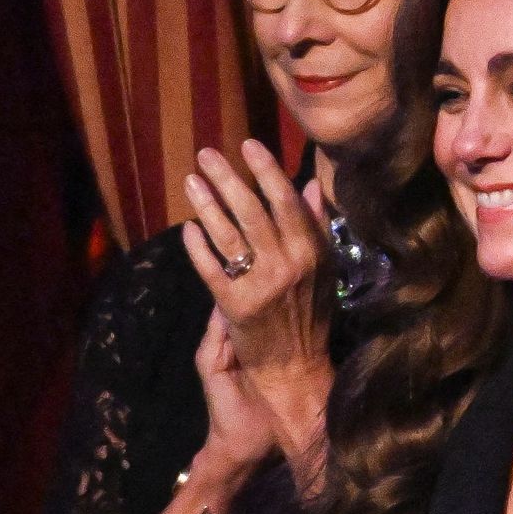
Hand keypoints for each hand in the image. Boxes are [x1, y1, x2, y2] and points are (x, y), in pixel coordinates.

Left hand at [181, 140, 334, 458]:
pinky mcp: (235, 307)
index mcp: (312, 253)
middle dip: (228, 179)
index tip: (248, 144)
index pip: (286, 202)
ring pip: (228, 235)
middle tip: (206, 154)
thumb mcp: (324, 269)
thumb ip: (315, 227)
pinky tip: (188, 228)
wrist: (295, 369)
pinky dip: (198, 247)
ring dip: (207, 204)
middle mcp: (287, 266)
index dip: (265, 171)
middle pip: (252, 212)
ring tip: (191, 181)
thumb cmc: (311, 315)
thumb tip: (309, 186)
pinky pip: (211, 268)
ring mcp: (260, 286)